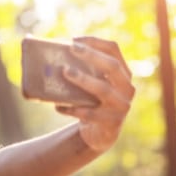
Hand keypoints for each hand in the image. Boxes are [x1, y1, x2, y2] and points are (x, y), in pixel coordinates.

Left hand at [58, 36, 134, 152]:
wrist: (100, 135)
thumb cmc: (91, 103)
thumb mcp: (91, 86)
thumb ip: (80, 71)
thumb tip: (47, 53)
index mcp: (123, 73)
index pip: (114, 50)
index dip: (95, 42)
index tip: (74, 40)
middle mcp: (127, 88)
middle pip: (112, 67)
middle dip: (92, 56)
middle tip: (71, 48)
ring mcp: (121, 106)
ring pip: (103, 89)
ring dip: (83, 79)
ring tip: (65, 71)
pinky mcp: (111, 123)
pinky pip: (90, 114)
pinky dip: (72, 109)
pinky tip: (58, 106)